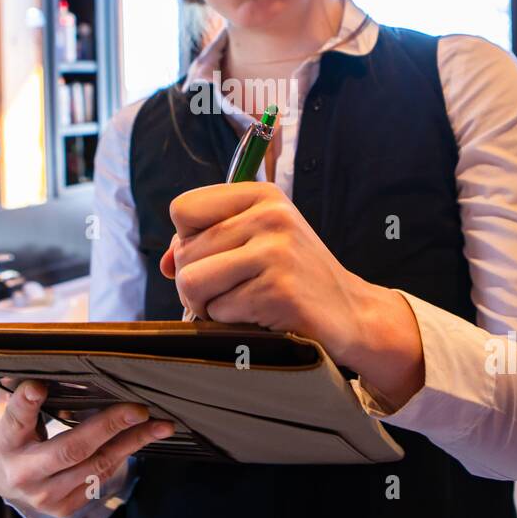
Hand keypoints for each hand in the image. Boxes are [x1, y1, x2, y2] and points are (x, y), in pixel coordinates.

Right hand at [0, 379, 173, 517]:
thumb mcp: (9, 413)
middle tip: (137, 409)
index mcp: (6, 442)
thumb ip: (20, 389)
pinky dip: (124, 454)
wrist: (8, 483)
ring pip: (96, 465)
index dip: (25, 403)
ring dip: (132, 441)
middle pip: (70, 448)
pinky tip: (142, 438)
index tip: (38, 386)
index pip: (15, 419)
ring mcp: (46, 494)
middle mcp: (24, 473)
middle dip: (108, 426)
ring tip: (158, 424)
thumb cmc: (15, 438)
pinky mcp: (65, 506)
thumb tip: (36, 357)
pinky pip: (101, 476)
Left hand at [158, 181, 413, 373]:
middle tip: (231, 291)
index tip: (213, 256)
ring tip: (239, 304)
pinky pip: (218, 311)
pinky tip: (260, 316)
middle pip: (184, 252)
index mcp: (261, 195)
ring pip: (192, 282)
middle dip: (195, 281)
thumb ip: (207, 242)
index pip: (182, 209)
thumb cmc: (295, 277)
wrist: (352, 313)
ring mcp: (276, 252)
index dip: (186, 240)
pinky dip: (231, 322)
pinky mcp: (278, 291)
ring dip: (207, 305)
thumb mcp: (258, 240)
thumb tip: (164, 263)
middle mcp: (270, 216)